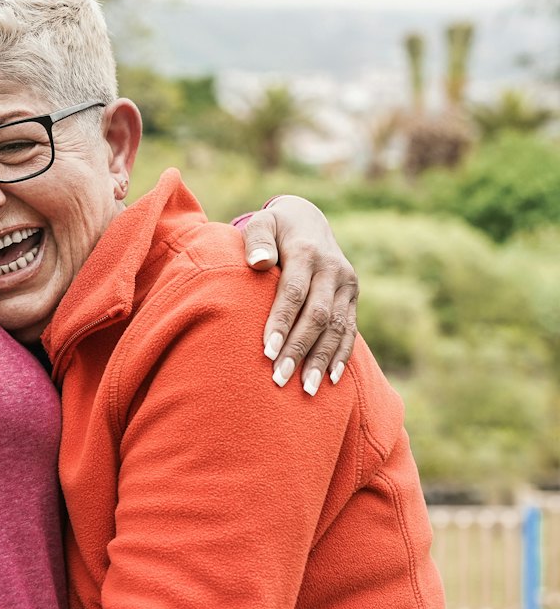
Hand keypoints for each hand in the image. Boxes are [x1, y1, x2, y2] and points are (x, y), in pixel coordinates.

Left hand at [241, 196, 358, 394]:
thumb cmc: (274, 227)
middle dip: (299, 349)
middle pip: (317, 315)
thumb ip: (256, 240)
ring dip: (321, 359)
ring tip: (305, 389)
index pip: (294, 293)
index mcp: (307, 252)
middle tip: (279, 379)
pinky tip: (330, 379)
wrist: (308, 219)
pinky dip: (341, 355)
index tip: (267, 352)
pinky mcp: (352, 297)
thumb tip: (258, 262)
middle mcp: (332, 269)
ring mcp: (347, 284)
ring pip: (337, 327)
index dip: (282, 323)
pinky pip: (350, 329)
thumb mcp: (262, 223)